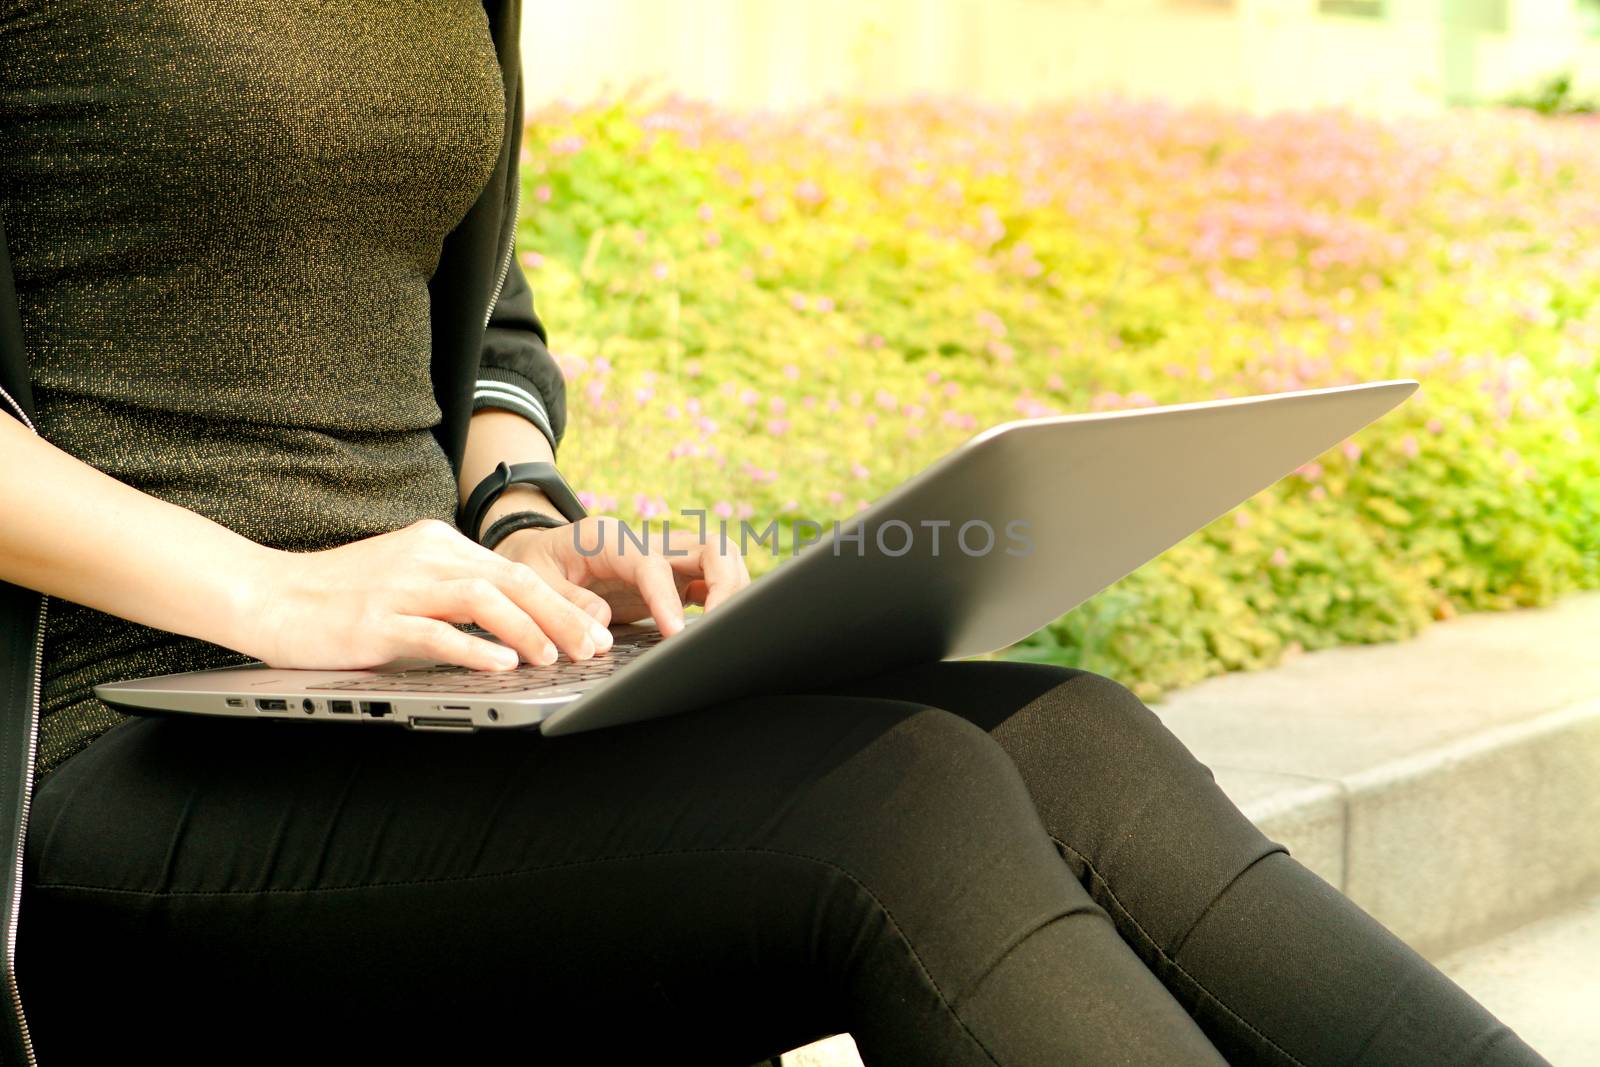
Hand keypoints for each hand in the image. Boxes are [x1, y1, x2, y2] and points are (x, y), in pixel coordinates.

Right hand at [238, 519, 615, 671]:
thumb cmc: (340, 596)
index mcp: (439, 544)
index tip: (597, 626)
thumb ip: (456, 595)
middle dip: (561, 615)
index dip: (563, 599)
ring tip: (556, 657)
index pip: (516, 569)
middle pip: (512, 580)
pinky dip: (475, 647)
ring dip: (527, 629)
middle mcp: (427, 557)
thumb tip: (513, 626)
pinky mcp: (376, 620)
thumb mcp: (409, 581)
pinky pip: (436, 632)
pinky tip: (503, 663)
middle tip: (596, 646)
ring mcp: (402, 587)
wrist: (268, 594)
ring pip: (482, 599)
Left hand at [496, 515, 751, 636]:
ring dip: (733, 588)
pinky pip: (712, 581)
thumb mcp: (532, 581)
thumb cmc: (533, 566)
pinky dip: (725, 600)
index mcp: (608, 537)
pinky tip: (720, 627)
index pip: (652, 562)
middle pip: (708, 545)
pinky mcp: (673, 580)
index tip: (675, 633)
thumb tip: (601, 628)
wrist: (537, 555)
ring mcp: (664, 559)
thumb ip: (566, 602)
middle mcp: (645, 542)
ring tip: (727, 628)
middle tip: (722, 625)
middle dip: (726, 582)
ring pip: (720, 558)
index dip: (667, 597)